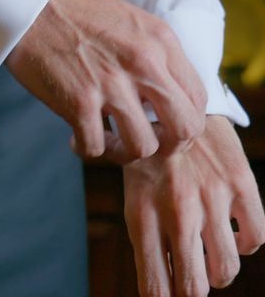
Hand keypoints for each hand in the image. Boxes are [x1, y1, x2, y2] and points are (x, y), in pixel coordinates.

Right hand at [6, 0, 206, 160]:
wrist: (31, 5)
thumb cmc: (76, 13)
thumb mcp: (132, 21)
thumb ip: (155, 54)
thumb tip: (165, 93)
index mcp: (160, 41)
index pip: (199, 98)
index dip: (186, 123)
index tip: (164, 127)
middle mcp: (143, 64)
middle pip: (184, 129)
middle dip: (170, 147)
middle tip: (147, 144)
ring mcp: (111, 85)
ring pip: (143, 147)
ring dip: (125, 152)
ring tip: (108, 142)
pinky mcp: (79, 102)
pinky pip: (95, 148)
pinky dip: (86, 149)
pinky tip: (76, 137)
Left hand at [124, 116, 264, 295]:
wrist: (169, 101)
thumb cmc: (144, 152)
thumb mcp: (127, 188)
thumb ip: (141, 232)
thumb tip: (155, 284)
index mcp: (141, 215)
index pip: (155, 285)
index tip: (167, 295)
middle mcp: (176, 212)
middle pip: (194, 286)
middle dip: (191, 291)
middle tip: (190, 282)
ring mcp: (211, 199)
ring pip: (226, 268)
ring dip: (218, 271)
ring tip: (209, 259)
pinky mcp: (240, 184)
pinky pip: (255, 238)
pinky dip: (245, 243)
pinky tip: (232, 232)